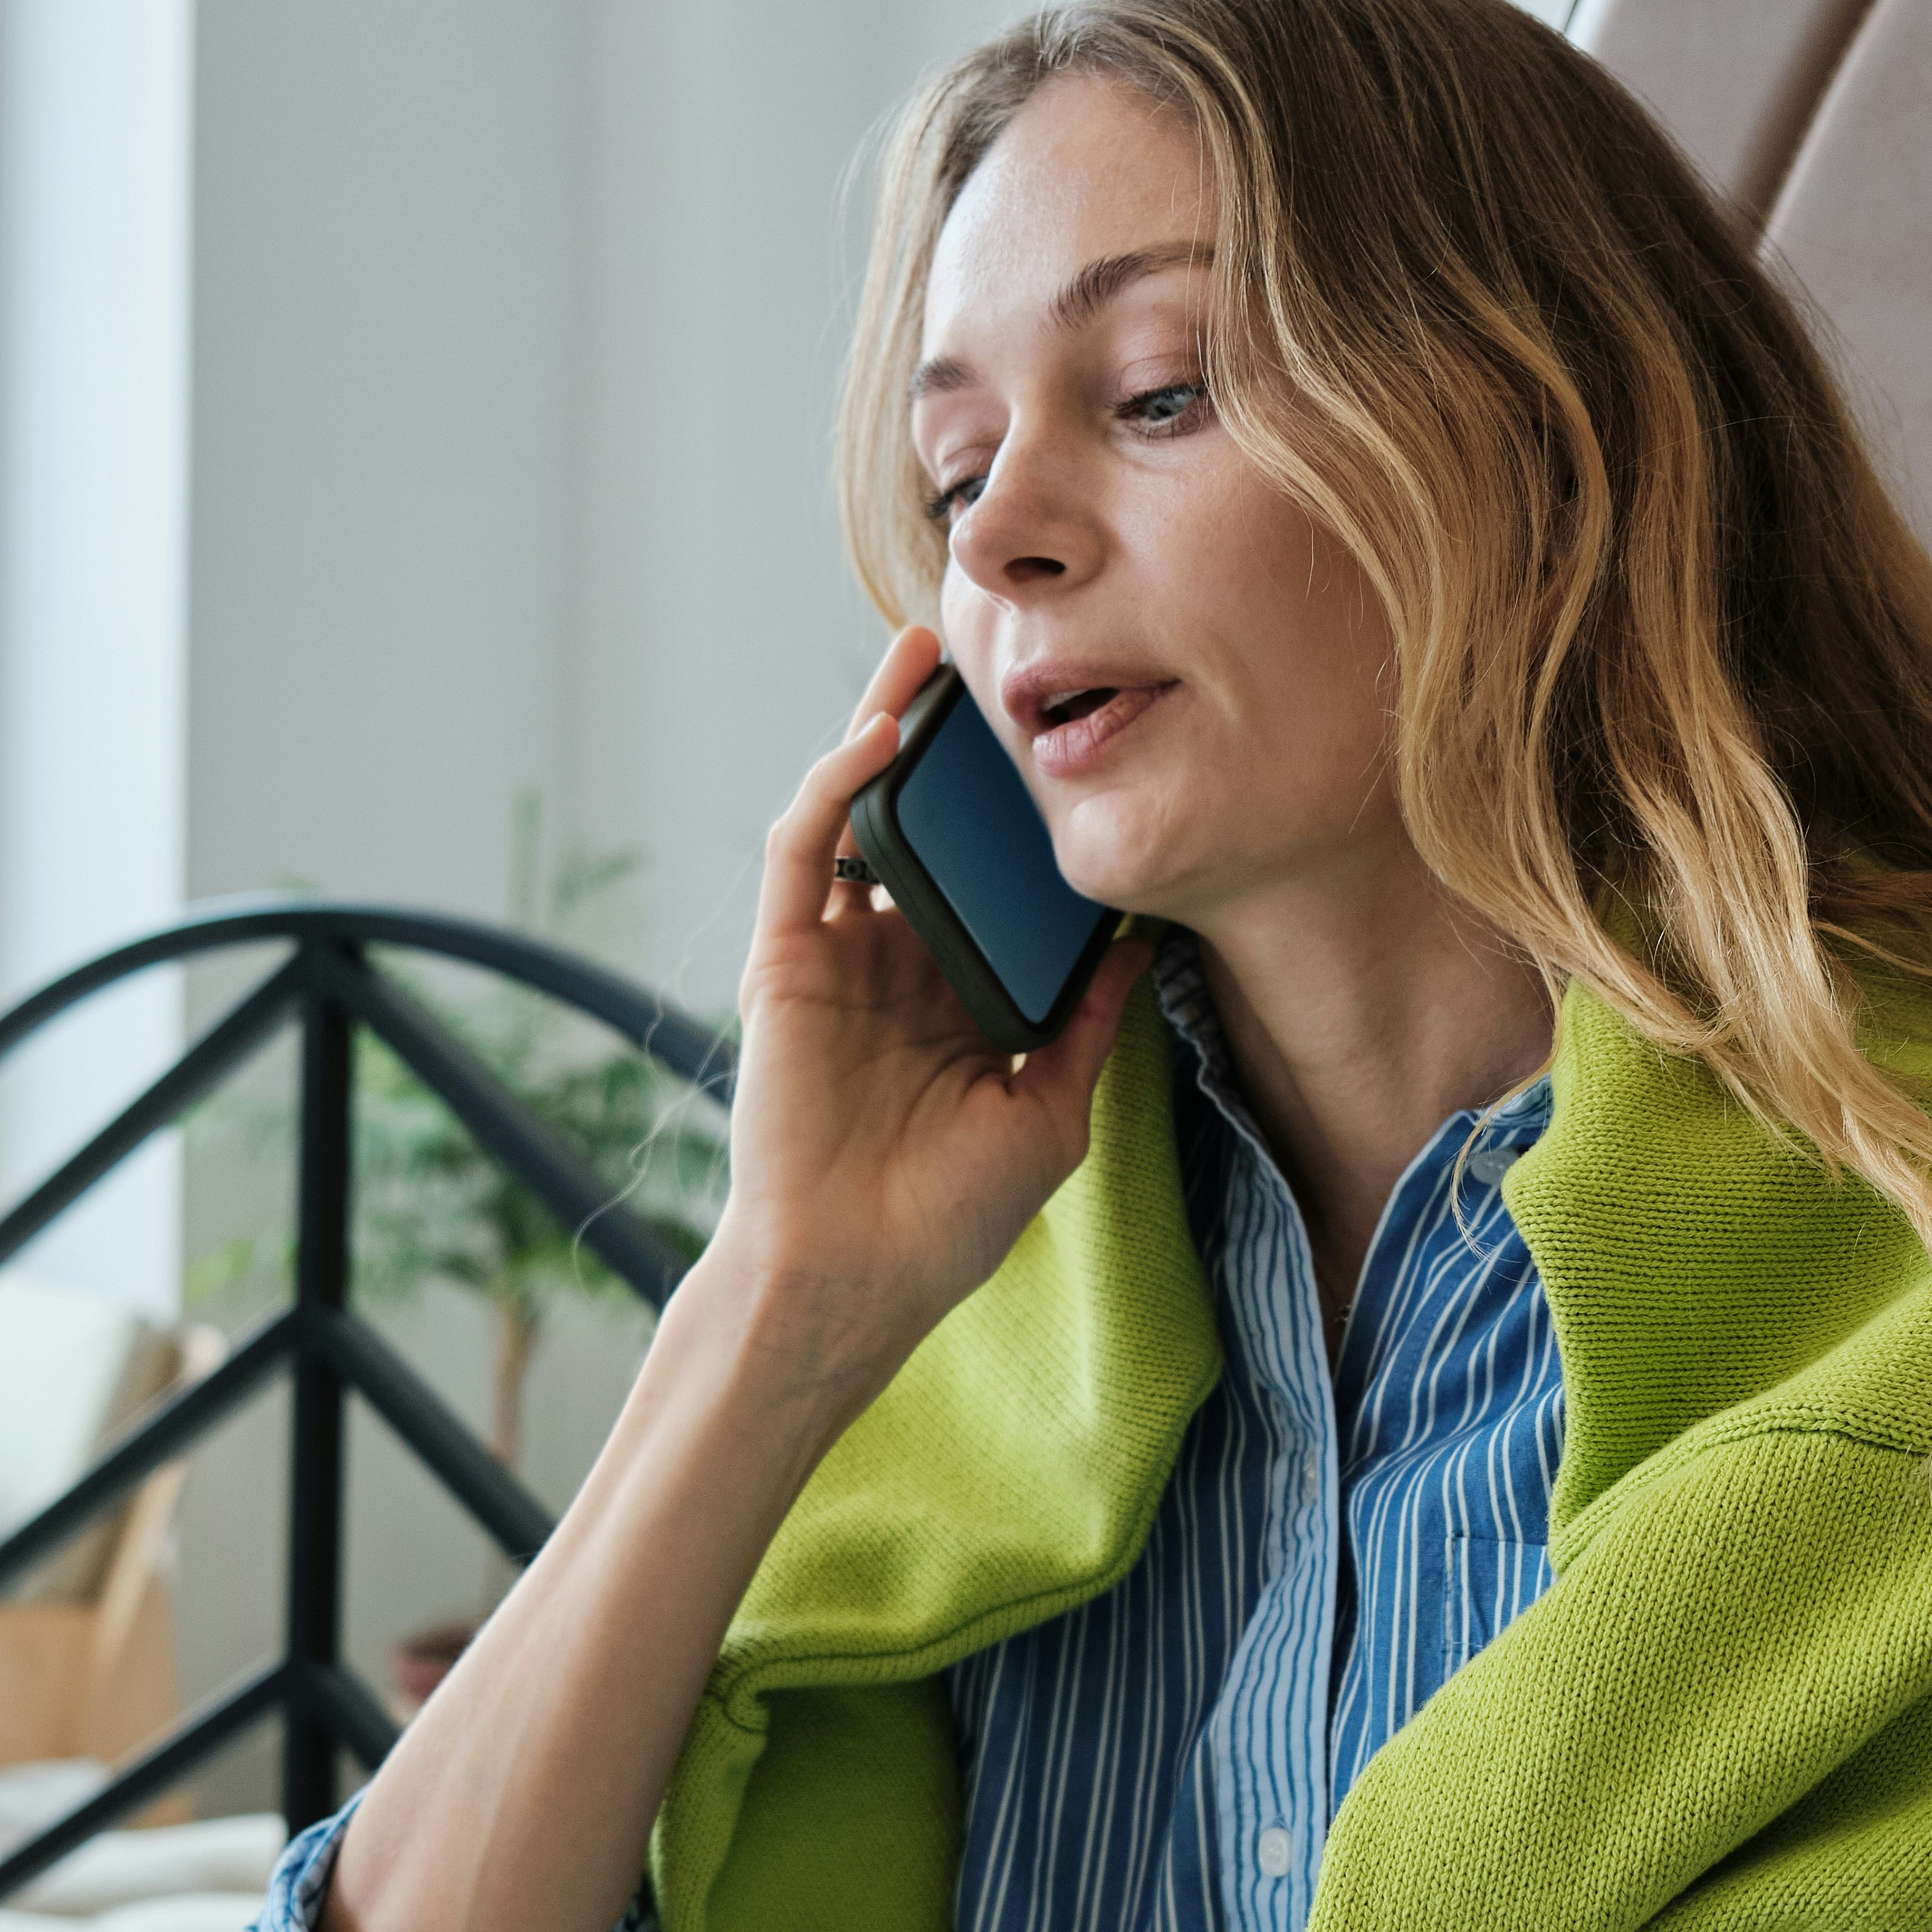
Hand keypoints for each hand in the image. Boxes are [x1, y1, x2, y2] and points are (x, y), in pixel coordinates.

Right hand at [701, 624, 1152, 1402]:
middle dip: (953, 749)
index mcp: (958, 997)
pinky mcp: (785, 958)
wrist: (854, 1277)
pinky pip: (806, 851)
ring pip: (859, 818)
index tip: (1072, 742)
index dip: (1020, 814)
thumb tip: (1146, 948)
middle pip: (927, 829)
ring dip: (885, 731)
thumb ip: (1089, 1026)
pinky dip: (838, 786)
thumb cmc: (946, 1221)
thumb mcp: (1052, 1112)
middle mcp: (896, 965)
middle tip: (997, 664)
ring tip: (927, 654)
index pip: (993, 880)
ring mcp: (837, 956)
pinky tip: (882, 738)